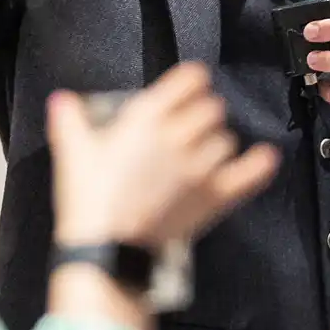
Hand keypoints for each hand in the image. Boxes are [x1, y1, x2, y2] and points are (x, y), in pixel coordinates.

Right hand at [48, 63, 278, 249]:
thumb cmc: (89, 201)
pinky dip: (259, 166)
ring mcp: (201, 167)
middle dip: (202, 114)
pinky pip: (249, 174)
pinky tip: (265, 158)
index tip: (191, 87)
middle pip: (211, 109)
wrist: (108, 249)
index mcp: (147, 118)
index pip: (189, 81)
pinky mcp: (215, 197)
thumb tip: (63, 100)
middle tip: (190, 127)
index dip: (192, 82)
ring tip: (201, 156)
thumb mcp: (72, 153)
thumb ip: (70, 120)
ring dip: (216, 144)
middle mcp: (180, 137)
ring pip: (226, 141)